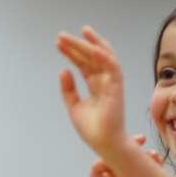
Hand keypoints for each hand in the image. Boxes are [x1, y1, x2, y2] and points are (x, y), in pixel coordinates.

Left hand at [57, 27, 130, 158]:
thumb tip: (63, 70)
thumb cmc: (93, 129)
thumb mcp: (74, 106)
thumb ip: (69, 89)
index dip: (72, 52)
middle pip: (91, 57)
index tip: (58, 43)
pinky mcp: (117, 88)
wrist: (104, 144)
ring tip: (80, 32)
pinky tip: (92, 48)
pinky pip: (113, 68)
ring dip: (91, 44)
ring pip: (102, 58)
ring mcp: (112, 83)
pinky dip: (104, 57)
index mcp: (95, 85)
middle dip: (77, 45)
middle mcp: (104, 81)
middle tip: (61, 35)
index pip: (83, 63)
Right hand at [88, 135, 155, 176]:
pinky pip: (96, 170)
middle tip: (140, 140)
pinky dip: (102, 162)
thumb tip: (156, 158)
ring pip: (109, 160)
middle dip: (130, 146)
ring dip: (117, 152)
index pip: (134, 161)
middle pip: (121, 157)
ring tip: (129, 148)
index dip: (143, 154)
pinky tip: (113, 159)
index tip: (155, 153)